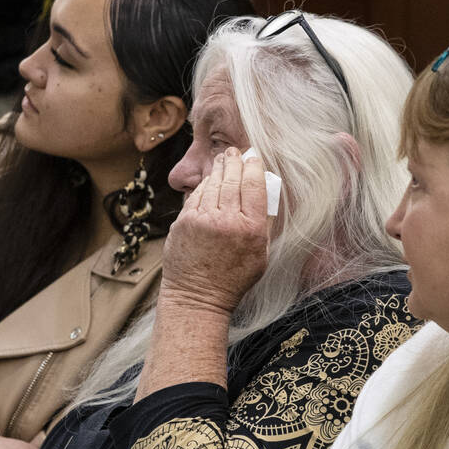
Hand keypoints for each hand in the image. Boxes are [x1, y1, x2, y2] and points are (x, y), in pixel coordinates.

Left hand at [161, 147, 268, 316]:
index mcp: (251, 229)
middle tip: (236, 151)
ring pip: (214, 184)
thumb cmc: (233, 279)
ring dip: (220, 168)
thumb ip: (264, 224)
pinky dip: (204, 186)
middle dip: (235, 161)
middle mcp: (227, 220)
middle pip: (233, 179)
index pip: (255, 185)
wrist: (197, 297)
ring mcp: (203, 220)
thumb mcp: (261, 255)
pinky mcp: (184, 222)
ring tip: (224, 159)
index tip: (254, 157)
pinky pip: (197, 196)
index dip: (254, 166)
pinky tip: (210, 180)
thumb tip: (265, 194)